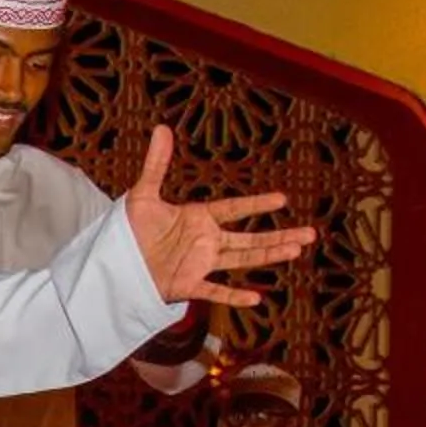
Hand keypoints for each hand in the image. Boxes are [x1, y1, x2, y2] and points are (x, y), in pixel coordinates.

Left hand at [122, 126, 314, 310]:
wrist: (114, 262)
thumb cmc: (129, 229)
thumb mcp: (143, 195)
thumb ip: (156, 164)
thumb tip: (161, 128)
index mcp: (198, 218)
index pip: (234, 209)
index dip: (257, 204)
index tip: (282, 200)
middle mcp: (206, 241)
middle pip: (250, 239)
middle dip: (279, 236)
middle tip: (310, 234)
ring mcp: (200, 264)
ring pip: (242, 260)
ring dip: (268, 256)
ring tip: (296, 252)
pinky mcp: (187, 286)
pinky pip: (214, 292)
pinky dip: (233, 296)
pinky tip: (256, 298)